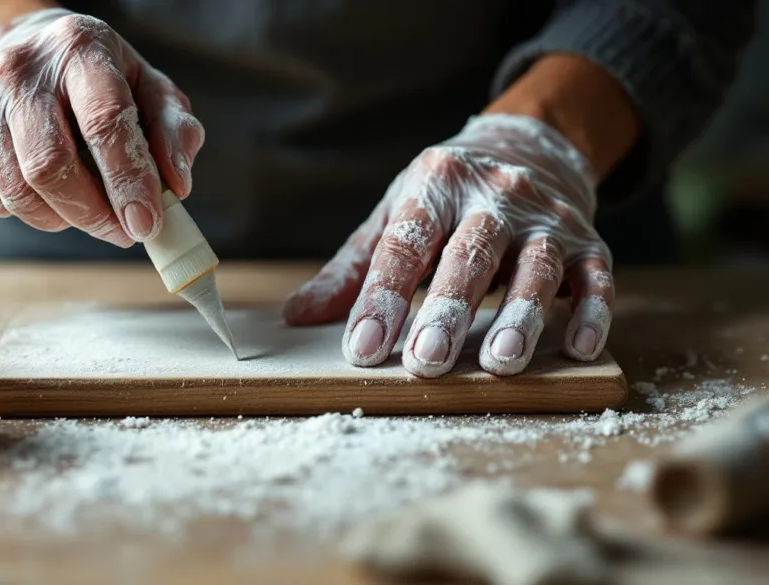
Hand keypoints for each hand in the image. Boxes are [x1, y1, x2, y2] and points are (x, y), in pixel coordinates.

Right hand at [0, 8, 203, 244]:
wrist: (20, 50)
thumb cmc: (99, 78)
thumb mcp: (148, 86)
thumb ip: (173, 131)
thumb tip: (177, 186)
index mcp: (79, 49)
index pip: (103, 121)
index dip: (127, 180)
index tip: (146, 224)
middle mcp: (20, 70)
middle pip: (51, 166)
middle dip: (94, 214)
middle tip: (123, 231)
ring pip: (20, 193)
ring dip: (64, 219)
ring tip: (90, 208)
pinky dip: (31, 214)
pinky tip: (51, 195)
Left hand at [283, 114, 613, 376]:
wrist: (530, 146)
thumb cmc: (448, 196)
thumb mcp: (396, 213)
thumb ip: (353, 267)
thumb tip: (298, 316)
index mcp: (436, 185)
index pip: (405, 244)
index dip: (383, 297)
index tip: (362, 348)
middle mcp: (495, 195)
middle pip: (470, 255)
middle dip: (447, 310)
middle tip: (426, 363)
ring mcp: (546, 218)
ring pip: (536, 267)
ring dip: (520, 316)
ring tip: (499, 363)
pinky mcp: (588, 242)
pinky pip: (596, 277)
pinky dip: (592, 311)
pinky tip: (580, 347)